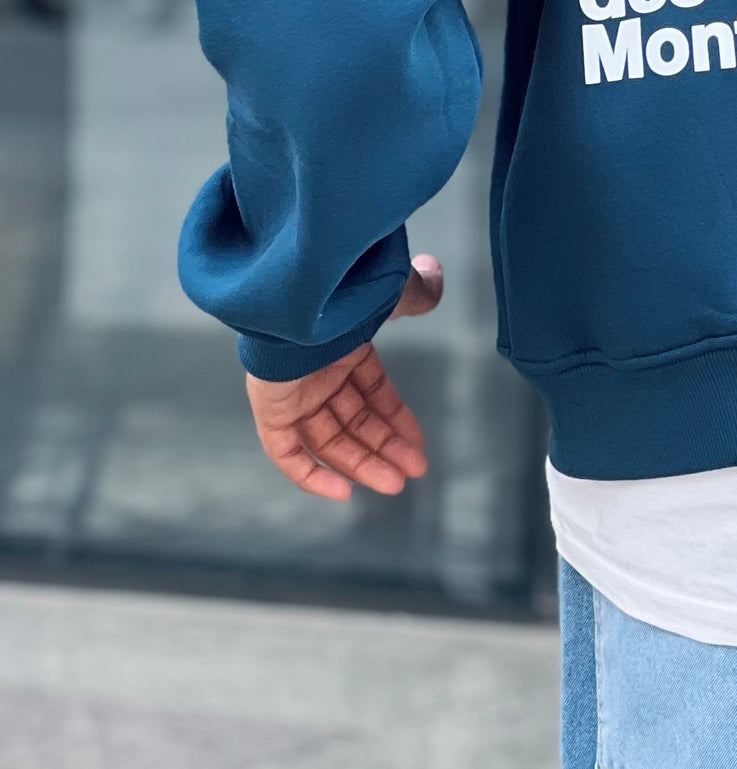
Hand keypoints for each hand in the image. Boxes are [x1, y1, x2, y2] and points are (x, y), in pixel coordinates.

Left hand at [245, 253, 443, 501]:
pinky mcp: (271, 410)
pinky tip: (343, 491)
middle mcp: (318, 373)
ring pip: (329, 440)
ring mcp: (294, 393)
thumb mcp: (389, 296)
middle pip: (354, 421)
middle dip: (385, 447)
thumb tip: (434, 276)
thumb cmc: (343, 293)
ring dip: (361, 464)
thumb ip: (414, 295)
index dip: (397, 418)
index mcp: (344, 347)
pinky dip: (311, 475)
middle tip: (412, 472)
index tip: (418, 443)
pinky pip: (287, 453)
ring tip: (393, 485)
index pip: (373, 392)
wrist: (297, 298)